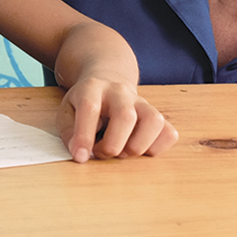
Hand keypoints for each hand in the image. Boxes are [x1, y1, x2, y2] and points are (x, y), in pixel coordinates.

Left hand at [57, 76, 178, 162]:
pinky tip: (139, 148)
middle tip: (102, 152)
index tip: (81, 157)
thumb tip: (80, 154)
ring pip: (154, 121)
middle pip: (126, 116)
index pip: (90, 108)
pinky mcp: (159, 116)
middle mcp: (120, 92)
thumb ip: (69, 132)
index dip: (84, 136)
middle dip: (113, 145)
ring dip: (137, 146)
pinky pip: (169, 133)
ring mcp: (143, 102)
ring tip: (123, 151)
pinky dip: (156, 148)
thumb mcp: (67, 111)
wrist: (108, 78)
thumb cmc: (87, 101)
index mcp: (93, 88)